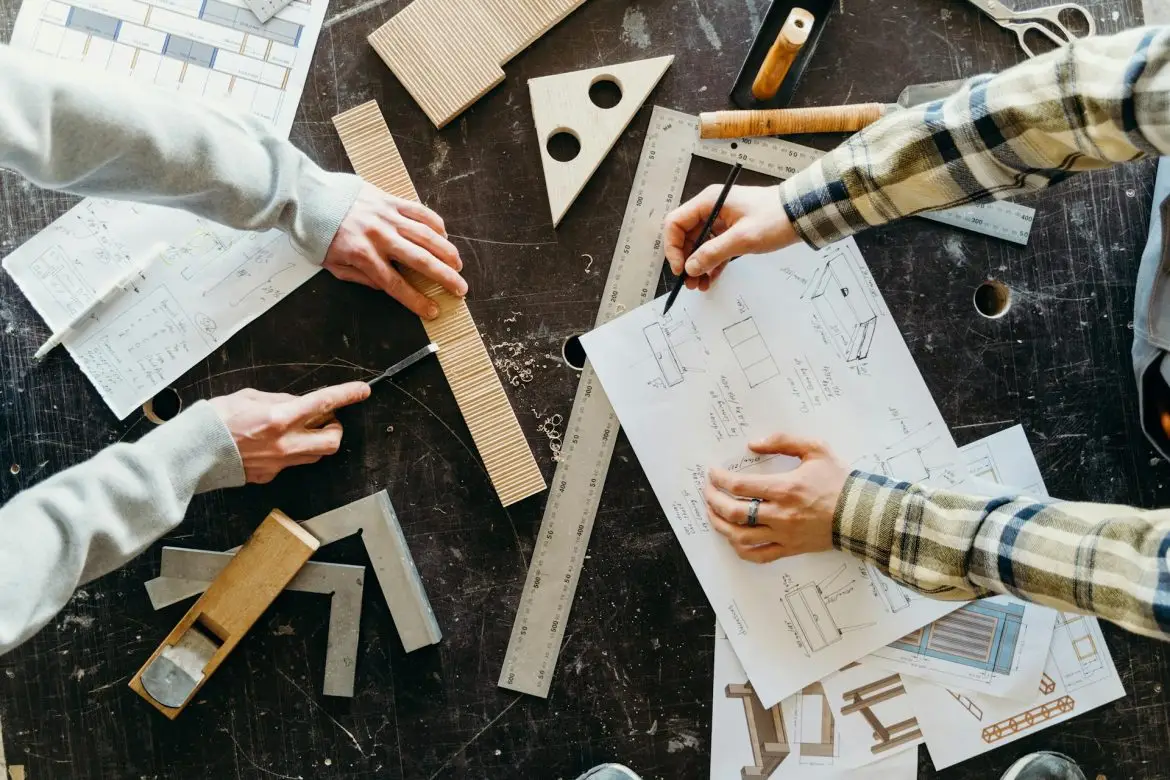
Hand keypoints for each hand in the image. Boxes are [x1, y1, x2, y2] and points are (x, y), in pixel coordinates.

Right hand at [209, 382, 370, 483]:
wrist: (193, 452)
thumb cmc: (214, 421)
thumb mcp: (249, 397)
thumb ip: (279, 400)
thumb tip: (297, 403)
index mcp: (280, 417)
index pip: (325, 403)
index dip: (347, 395)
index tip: (361, 391)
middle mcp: (285, 443)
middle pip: (332, 441)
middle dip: (335, 428)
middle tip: (325, 419)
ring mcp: (279, 462)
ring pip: (316, 455)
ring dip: (315, 441)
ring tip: (298, 430)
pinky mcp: (269, 475)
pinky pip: (291, 464)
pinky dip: (291, 453)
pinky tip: (273, 445)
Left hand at [325, 184, 466, 318]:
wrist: (310, 197)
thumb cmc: (320, 234)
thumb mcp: (333, 265)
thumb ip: (361, 278)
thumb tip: (386, 287)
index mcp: (364, 255)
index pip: (396, 284)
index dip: (417, 300)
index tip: (433, 310)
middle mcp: (380, 236)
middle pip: (420, 260)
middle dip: (444, 277)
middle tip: (460, 289)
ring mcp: (387, 216)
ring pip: (426, 235)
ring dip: (446, 252)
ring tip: (458, 265)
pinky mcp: (390, 200)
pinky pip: (420, 212)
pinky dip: (436, 224)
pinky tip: (444, 236)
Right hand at [664, 185, 797, 289]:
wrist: (802, 214)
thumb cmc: (774, 218)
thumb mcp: (742, 238)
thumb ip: (713, 253)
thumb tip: (691, 268)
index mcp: (708, 202)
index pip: (676, 223)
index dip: (673, 247)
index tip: (680, 267)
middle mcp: (711, 209)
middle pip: (686, 236)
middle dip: (686, 260)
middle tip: (689, 282)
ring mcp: (721, 220)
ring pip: (699, 245)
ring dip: (698, 265)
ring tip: (700, 285)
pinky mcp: (732, 231)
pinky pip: (714, 248)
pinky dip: (711, 263)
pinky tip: (711, 279)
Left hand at [703, 432, 847, 562]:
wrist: (861, 513)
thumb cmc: (839, 480)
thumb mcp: (815, 449)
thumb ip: (783, 441)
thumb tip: (753, 444)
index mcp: (784, 488)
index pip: (739, 485)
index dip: (720, 479)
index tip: (713, 474)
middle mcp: (780, 514)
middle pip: (733, 512)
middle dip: (713, 500)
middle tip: (708, 491)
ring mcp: (783, 535)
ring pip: (740, 536)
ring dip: (720, 525)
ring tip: (713, 514)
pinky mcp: (789, 549)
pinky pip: (758, 555)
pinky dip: (740, 549)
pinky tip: (733, 539)